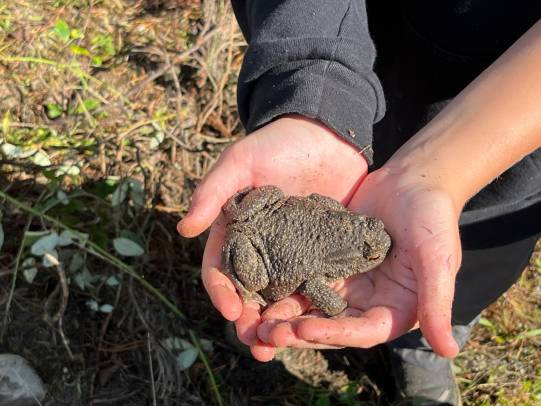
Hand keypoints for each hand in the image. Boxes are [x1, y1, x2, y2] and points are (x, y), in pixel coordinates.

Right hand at [177, 115, 368, 360]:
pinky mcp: (321, 252)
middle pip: (249, 292)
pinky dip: (312, 305)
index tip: (231, 310)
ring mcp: (292, 253)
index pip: (221, 268)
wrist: (326, 133)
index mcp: (235, 230)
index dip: (221, 291)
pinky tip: (318, 324)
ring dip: (279, 323)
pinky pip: (315, 283)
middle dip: (249, 320)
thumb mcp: (241, 161)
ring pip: (280, 296)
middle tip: (257, 344)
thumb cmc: (278, 143)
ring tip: (283, 346)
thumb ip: (214, 191)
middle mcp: (261, 248)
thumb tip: (184, 228)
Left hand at [258, 165, 462, 357]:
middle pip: (331, 325)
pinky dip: (284, 286)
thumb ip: (437, 303)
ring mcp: (347, 284)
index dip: (333, 334)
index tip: (304, 328)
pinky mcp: (328, 263)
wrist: (414, 179)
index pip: (362, 332)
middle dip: (299, 331)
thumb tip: (449, 352)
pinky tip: (258, 287)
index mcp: (395, 309)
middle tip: (267, 333)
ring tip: (255, 320)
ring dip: (286, 315)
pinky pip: (304, 278)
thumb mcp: (437, 259)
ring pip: (312, 306)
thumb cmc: (433, 217)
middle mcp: (368, 303)